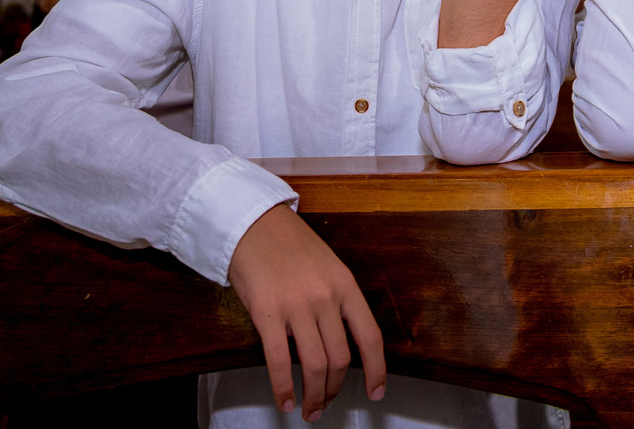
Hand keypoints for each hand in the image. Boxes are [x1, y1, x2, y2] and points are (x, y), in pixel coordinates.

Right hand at [228, 204, 385, 420]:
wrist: (256, 224)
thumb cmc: (292, 247)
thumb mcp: (329, 267)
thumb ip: (338, 302)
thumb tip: (343, 344)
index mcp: (345, 285)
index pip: (370, 336)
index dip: (376, 369)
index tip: (376, 392)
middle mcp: (326, 297)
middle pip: (340, 358)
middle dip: (336, 388)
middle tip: (327, 403)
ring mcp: (297, 305)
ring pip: (315, 365)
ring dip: (314, 395)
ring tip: (309, 409)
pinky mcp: (267, 313)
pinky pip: (279, 362)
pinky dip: (283, 388)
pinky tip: (285, 401)